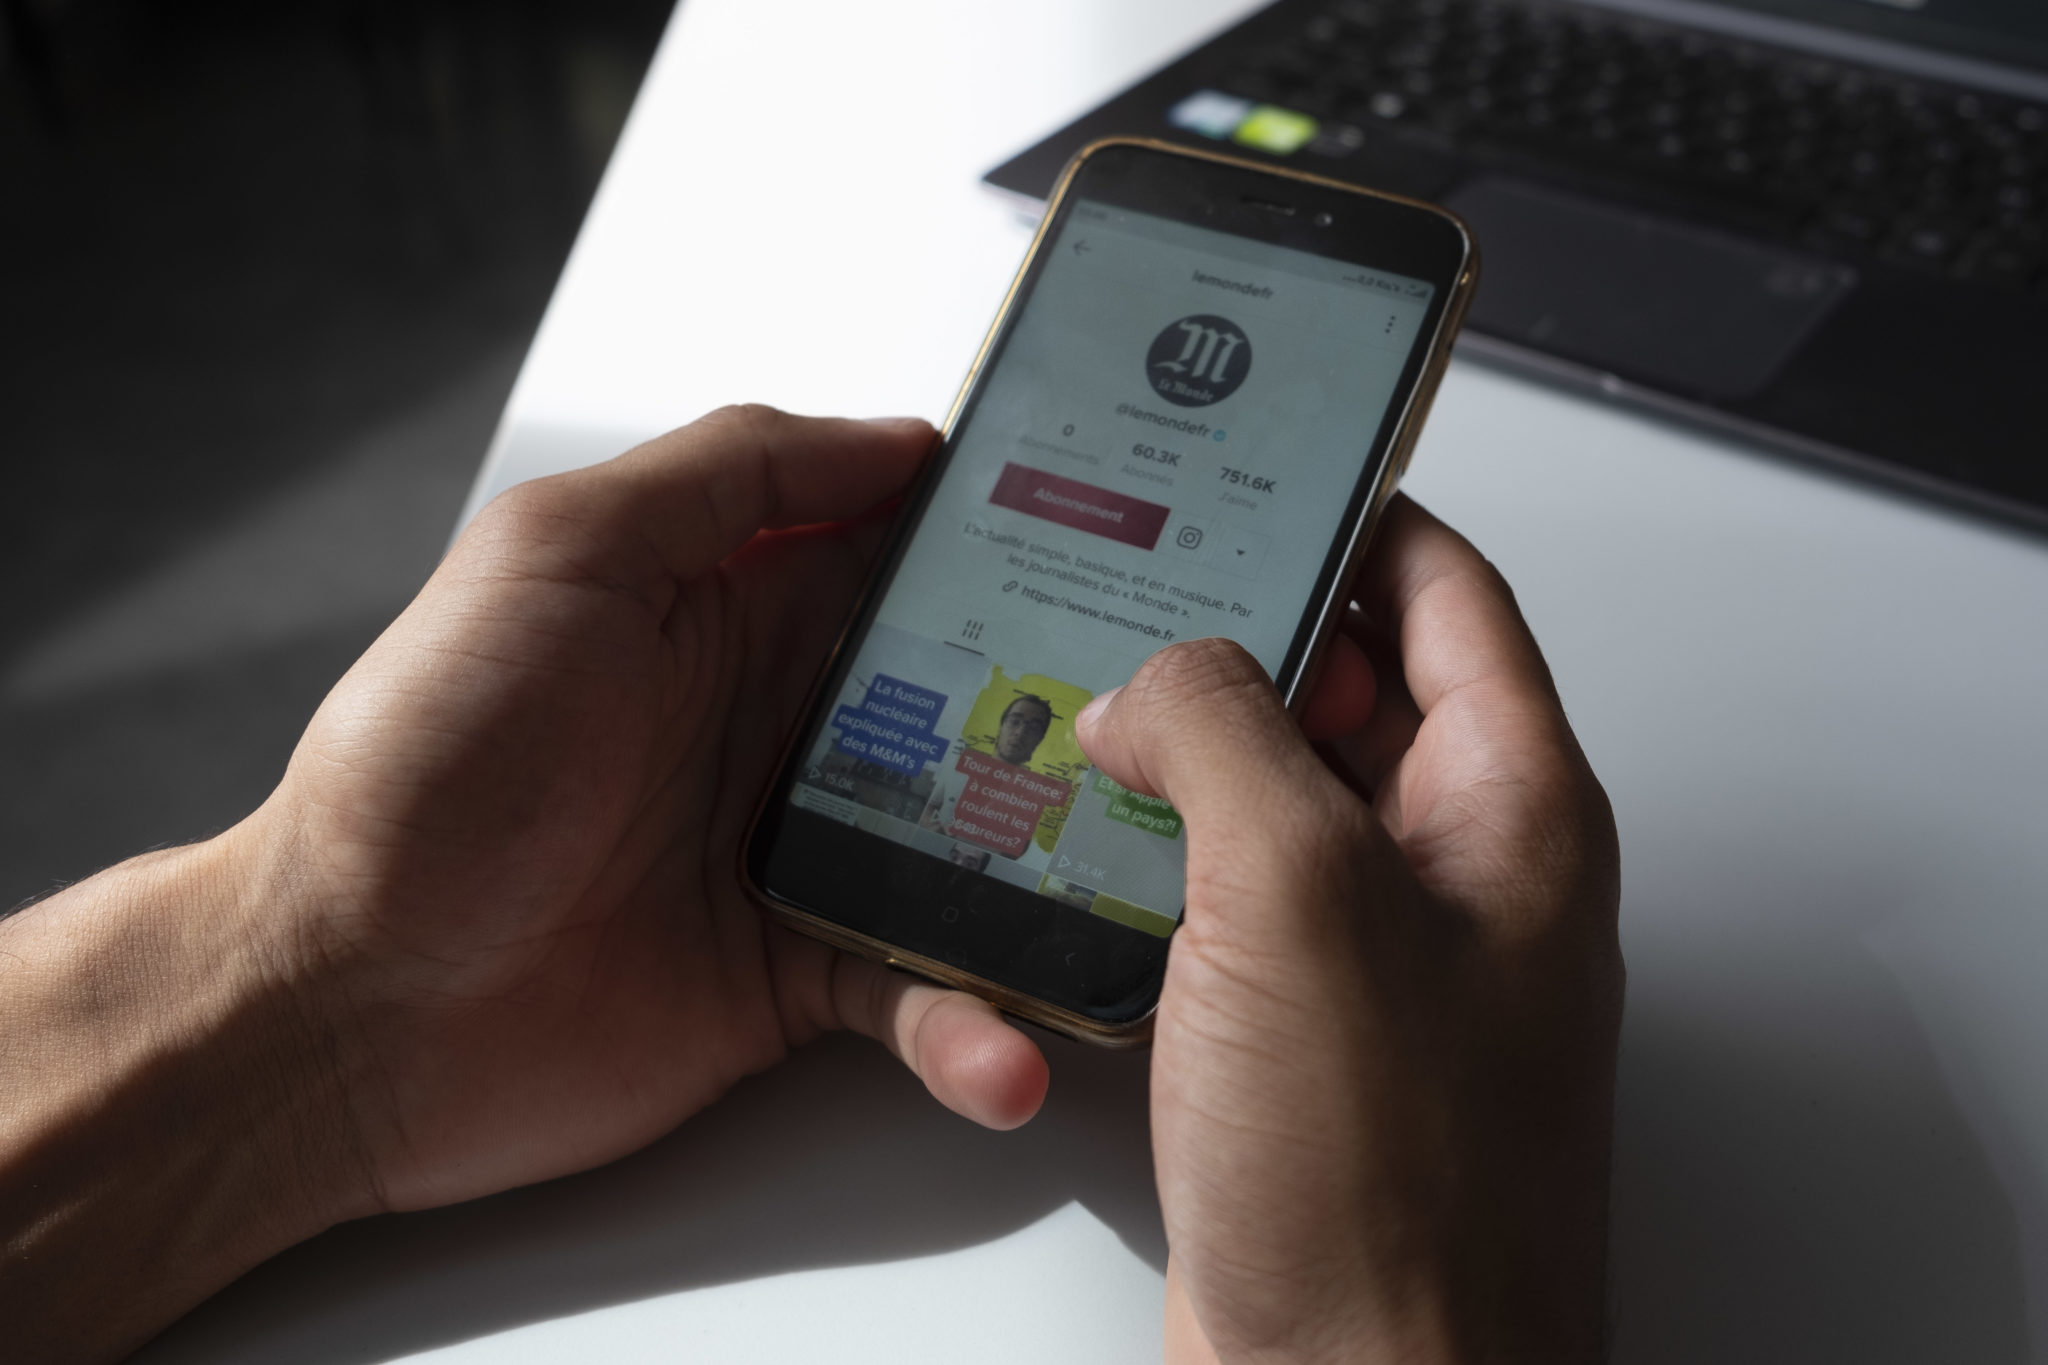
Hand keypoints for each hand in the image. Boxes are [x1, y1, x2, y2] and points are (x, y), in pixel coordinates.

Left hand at [0, 408, 1050, 1361]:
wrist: (344, 1005)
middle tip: (1179, 722)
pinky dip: (973, 1024)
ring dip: (1056, 873)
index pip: (903, 546)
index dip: (1012, 532)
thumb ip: (725, 476)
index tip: (1132, 530)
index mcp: (732, 604)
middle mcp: (779, 720)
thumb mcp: (556, 556)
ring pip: (974, 845)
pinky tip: (1010, 1053)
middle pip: (973, 695)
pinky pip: (917, 993)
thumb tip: (896, 440)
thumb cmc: (428, 765)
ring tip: (1140, 897)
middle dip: (1078, 702)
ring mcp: (796, 851)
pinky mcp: (795, 978)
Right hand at [1076, 496, 1623, 1362]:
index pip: (1445, 595)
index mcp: (1508, 810)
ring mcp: (1374, 961)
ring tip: (1070, 710)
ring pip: (1272, 802)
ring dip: (1176, 758)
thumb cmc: (1389, 1190)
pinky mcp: (1296, 1039)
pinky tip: (1071, 853)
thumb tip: (1157, 679)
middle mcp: (1456, 875)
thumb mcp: (1302, 894)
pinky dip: (1152, 866)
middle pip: (1346, 691)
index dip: (1354, 515)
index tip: (1254, 467)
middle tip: (1117, 590)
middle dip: (1231, 636)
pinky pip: (1223, 908)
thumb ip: (1229, 733)